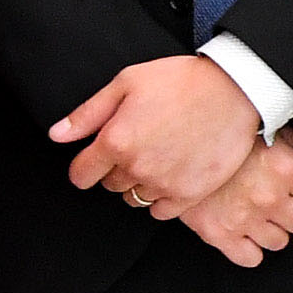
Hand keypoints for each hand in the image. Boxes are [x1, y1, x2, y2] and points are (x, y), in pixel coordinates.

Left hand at [56, 53, 263, 216]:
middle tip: (140, 145)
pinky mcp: (190, 194)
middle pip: (110, 185)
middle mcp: (136, 168)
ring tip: (159, 158)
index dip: (86, 166)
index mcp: (115, 141)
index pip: (81, 175)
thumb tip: (57, 136)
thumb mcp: (127, 83)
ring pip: (135, 199)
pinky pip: (161, 212)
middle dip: (117, 169)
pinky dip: (161, 198)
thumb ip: (88, 113)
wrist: (235, 90)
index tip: (96, 159)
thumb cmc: (181, 81)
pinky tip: (173, 175)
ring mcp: (164, 184)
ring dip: (140, 184)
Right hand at [169, 133, 292, 267]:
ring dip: (271, 229)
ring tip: (254, 209)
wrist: (178, 140)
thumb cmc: (230, 133)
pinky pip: (250, 259)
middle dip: (292, 211)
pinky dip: (249, 248)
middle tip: (273, 197)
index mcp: (286, 168)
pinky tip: (242, 228)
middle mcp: (269, 196)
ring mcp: (244, 218)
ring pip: (279, 242)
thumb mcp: (277, 132)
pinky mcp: (219, 234)